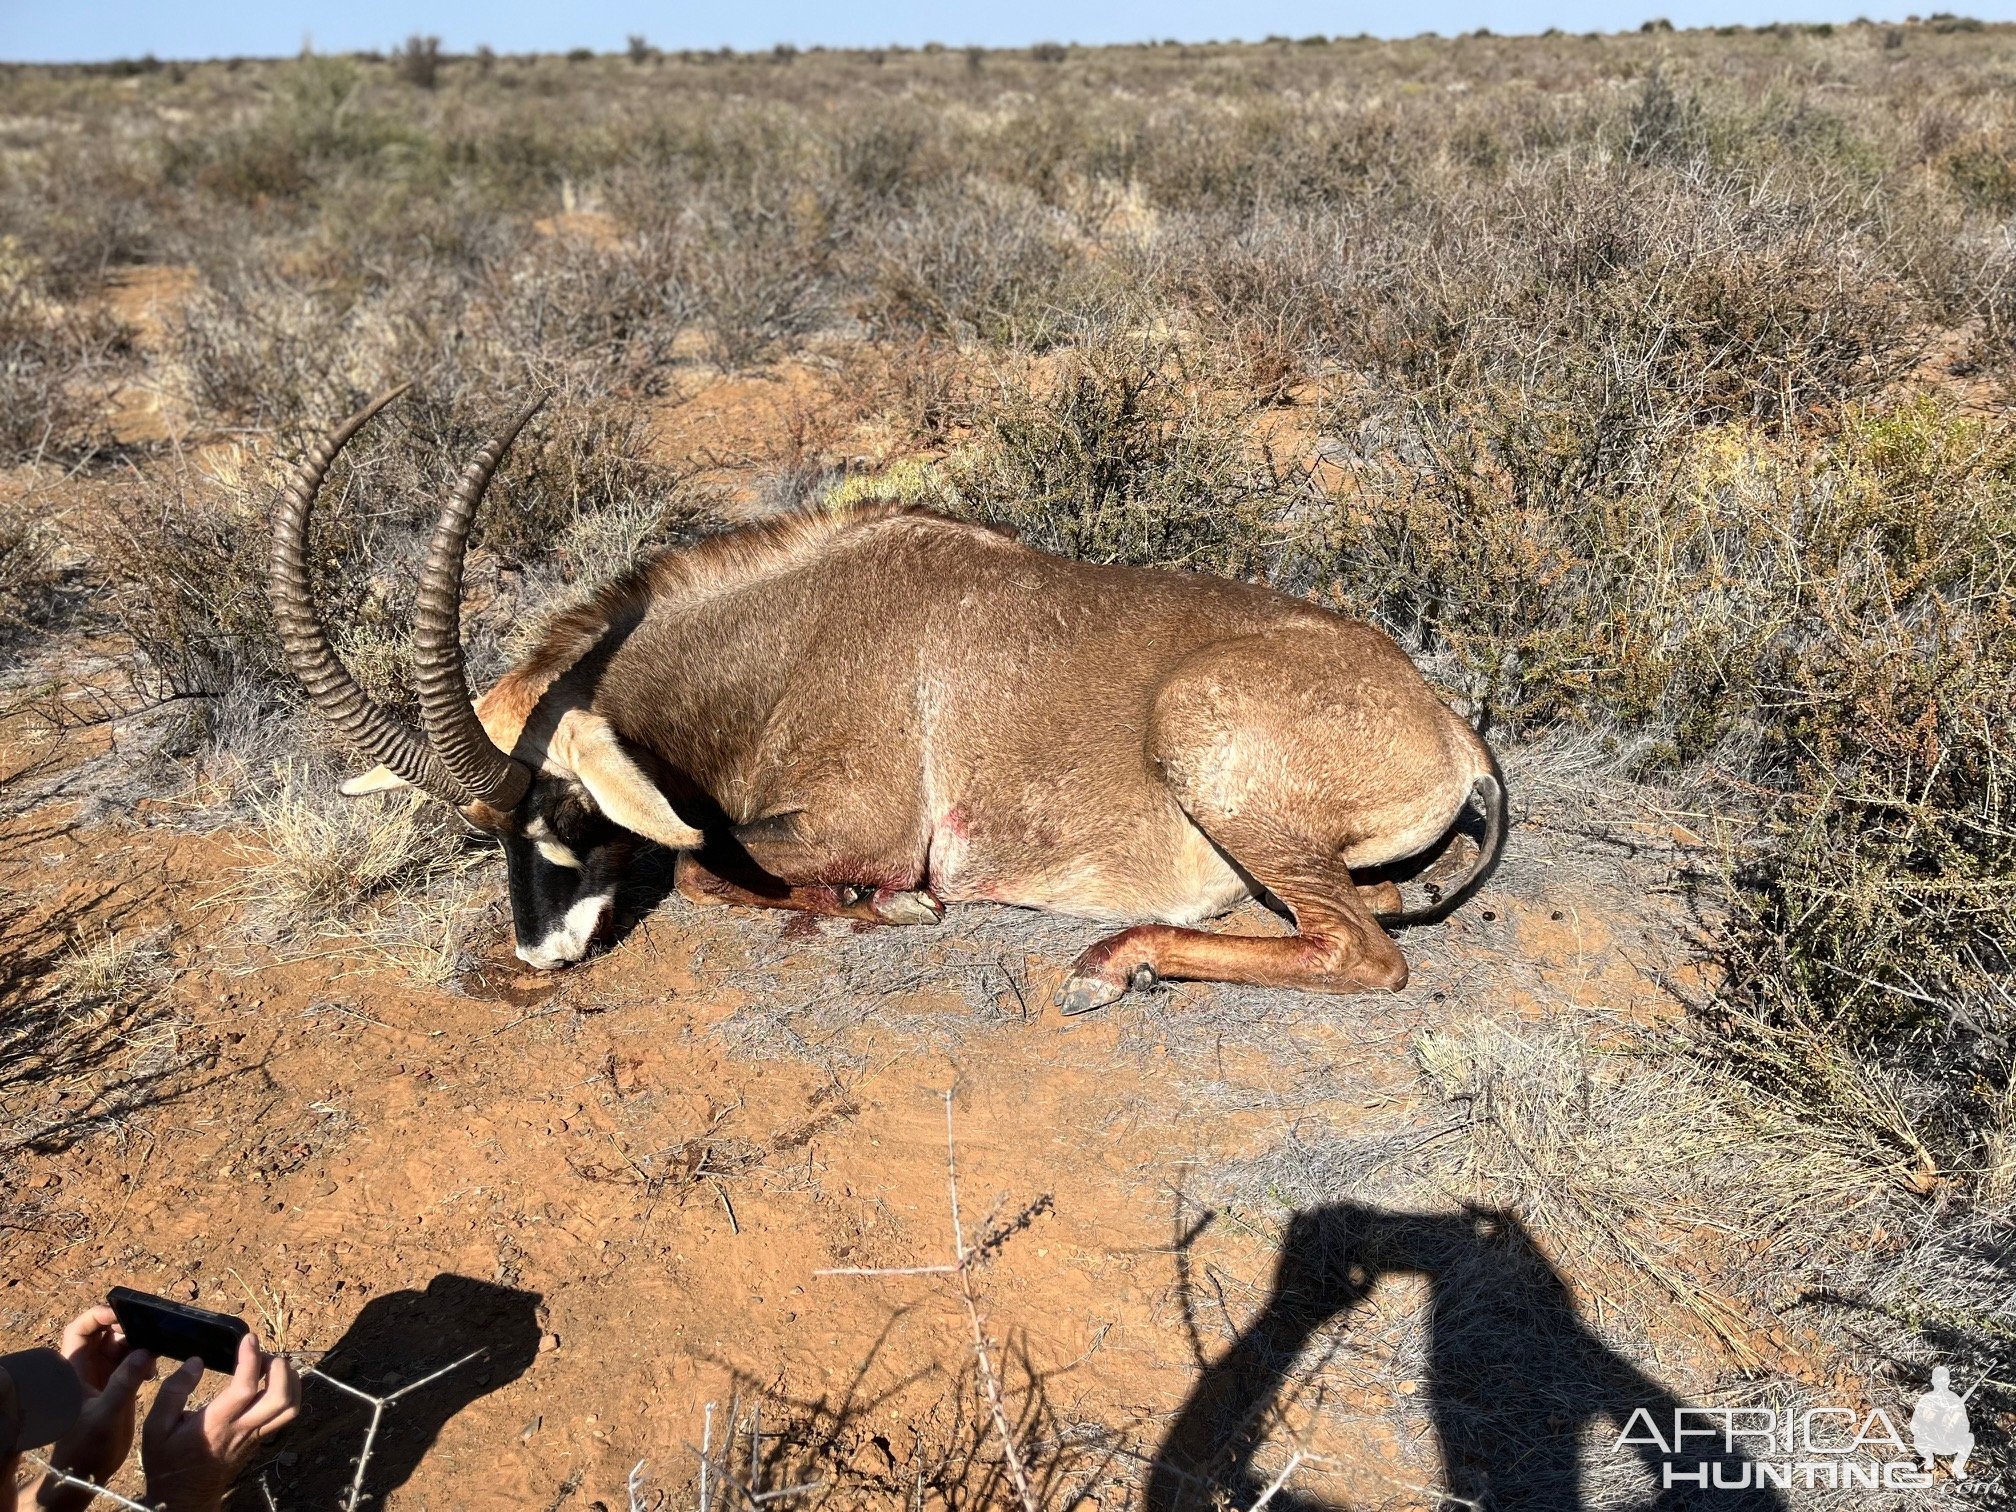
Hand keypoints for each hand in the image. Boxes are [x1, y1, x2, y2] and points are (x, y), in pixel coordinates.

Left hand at [36, 1308, 156, 1511]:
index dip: (98, 1316)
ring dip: (139, 1344)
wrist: (86, 1474)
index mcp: (74, 1370)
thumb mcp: (106, 1414)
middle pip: (104, 1333)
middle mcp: (87, 1369)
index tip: (122, 1315)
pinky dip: (145, 1359)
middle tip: (148, 1331)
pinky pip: (132, 1362)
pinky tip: (154, 1371)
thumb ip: (123, 1383)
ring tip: (155, 1353)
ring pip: (121, 1346)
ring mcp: (103, 1377)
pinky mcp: (117, 1387)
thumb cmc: (87, 1447)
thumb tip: (144, 1351)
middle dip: (126, 1328)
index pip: (80, 1330)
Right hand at [141, 1338, 297, 1511]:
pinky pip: (286, 1414)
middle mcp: (243, 1428)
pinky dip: (289, 1392)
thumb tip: (195, 1362)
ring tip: (270, 1365)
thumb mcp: (154, 1428)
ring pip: (290, 1407)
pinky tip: (272, 1382)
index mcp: (216, 1423)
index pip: (245, 1387)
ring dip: (290, 1379)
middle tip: (263, 1354)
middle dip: (280, 1367)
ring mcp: (256, 1435)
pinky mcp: (260, 1439)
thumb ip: (172, 1392)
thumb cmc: (168, 1462)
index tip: (248, 1338)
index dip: (251, 1358)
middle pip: (282, 1397)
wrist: (182, 1498)